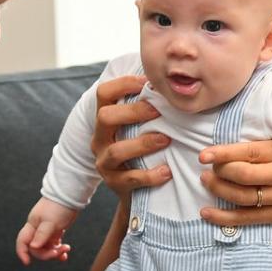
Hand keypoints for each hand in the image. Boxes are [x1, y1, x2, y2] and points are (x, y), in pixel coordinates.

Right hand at [15, 197, 76, 264]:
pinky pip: (54, 244)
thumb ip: (42, 235)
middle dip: (47, 254)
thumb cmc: (59, 206)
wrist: (70, 195)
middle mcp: (38, 229)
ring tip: (66, 250)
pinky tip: (65, 252)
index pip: (23, 241)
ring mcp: (47, 230)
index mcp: (32, 225)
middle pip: (36, 248)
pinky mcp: (56, 230)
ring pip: (46, 247)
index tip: (28, 263)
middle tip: (58, 252)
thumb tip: (33, 247)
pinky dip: (59, 249)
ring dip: (55, 252)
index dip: (22, 252)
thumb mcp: (50, 221)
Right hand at [91, 74, 171, 196]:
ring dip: (143, 143)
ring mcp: (104, 162)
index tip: (147, 81)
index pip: (104, 93)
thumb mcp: (138, 126)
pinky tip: (167, 171)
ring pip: (116, 150)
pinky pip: (130, 179)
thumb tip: (171, 80)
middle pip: (105, 117)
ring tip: (166, 140)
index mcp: (105, 119)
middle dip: (133, 112)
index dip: (123, 84)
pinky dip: (150, 175)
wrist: (135, 190)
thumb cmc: (141, 149)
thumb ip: (147, 106)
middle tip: (158, 110)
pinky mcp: (114, 183)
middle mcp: (99, 138)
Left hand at [197, 140, 271, 227]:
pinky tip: (207, 213)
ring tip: (205, 183)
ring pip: (241, 196)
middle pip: (242, 175)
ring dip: (218, 190)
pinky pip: (247, 219)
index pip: (248, 152)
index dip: (223, 153)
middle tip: (206, 169)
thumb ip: (270, 149)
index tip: (204, 154)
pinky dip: (224, 217)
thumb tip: (237, 147)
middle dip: (218, 172)